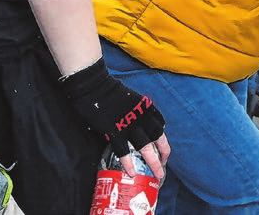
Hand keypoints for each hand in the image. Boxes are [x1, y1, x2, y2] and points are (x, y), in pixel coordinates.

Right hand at [59, 58, 170, 180]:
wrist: (94, 84)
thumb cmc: (107, 88)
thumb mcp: (129, 97)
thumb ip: (134, 109)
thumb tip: (132, 118)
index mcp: (145, 106)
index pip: (159, 123)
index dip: (161, 135)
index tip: (161, 145)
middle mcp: (141, 116)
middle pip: (158, 137)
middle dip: (164, 152)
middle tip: (164, 164)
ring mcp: (129, 124)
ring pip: (146, 147)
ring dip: (153, 162)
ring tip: (157, 174)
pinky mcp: (114, 131)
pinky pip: (123, 150)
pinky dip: (128, 163)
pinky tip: (132, 172)